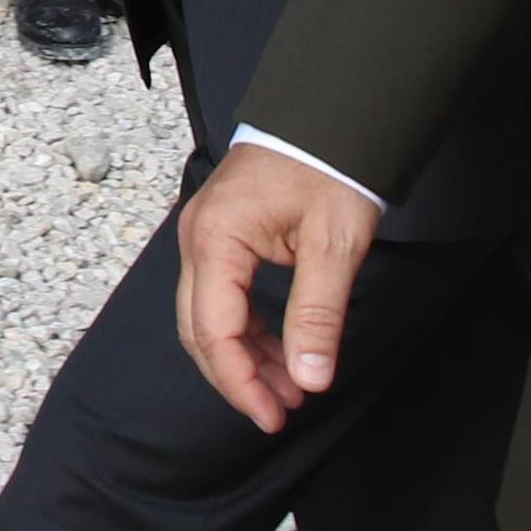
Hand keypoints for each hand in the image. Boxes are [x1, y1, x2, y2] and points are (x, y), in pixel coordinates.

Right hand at [176, 141, 387, 435]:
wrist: (326, 114)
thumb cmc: (329, 168)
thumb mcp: (333, 245)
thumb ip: (317, 315)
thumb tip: (309, 379)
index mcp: (217, 238)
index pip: (214, 330)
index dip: (241, 382)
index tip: (276, 416)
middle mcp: (196, 238)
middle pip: (198, 329)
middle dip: (236, 377)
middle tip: (280, 413)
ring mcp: (203, 235)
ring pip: (205, 316)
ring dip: (241, 357)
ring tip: (291, 388)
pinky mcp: (219, 236)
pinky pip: (219, 296)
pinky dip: (244, 331)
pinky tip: (279, 352)